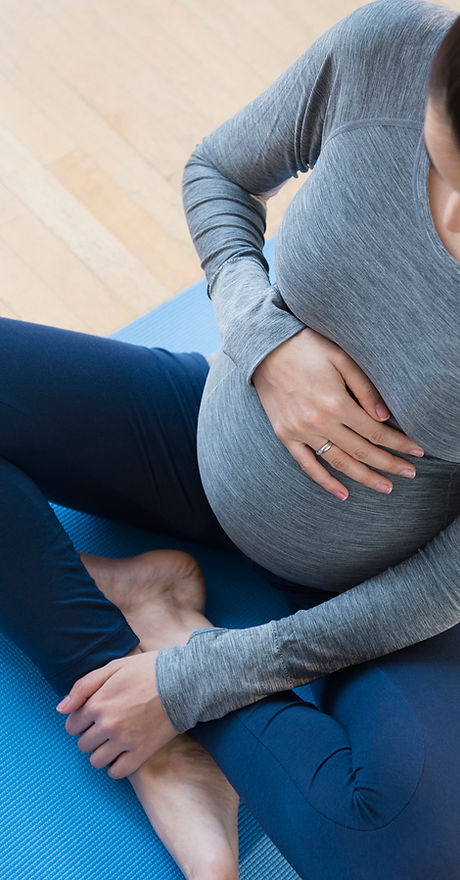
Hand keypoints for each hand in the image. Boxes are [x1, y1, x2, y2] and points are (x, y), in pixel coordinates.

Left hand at [56, 651, 177, 778]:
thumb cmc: (148, 670)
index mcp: (98, 703)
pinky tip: (123, 753)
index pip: (72, 725)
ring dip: (101, 752)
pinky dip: (116, 766)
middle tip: (106, 725)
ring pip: (96, 761)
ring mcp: (124, 741)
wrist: (184, 682)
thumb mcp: (113, 667)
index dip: (80, 720)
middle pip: (83, 745)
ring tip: (114, 740)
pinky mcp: (141, 753)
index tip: (93, 715)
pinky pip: (116, 772)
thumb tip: (61, 709)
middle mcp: (107, 725)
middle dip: (90, 736)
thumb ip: (83, 687)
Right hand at [252, 327, 423, 499]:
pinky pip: (307, 465)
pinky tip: (343, 494)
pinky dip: (325, 481)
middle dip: (389, 464)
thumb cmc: (307, 347)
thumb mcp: (342, 358)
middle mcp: (318, 422)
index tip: (416, 451)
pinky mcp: (284, 435)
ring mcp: (300, 431)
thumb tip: (384, 418)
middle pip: (362, 451)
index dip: (399, 444)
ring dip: (364, 477)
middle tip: (410, 473)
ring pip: (338, 462)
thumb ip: (364, 388)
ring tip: (386, 487)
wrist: (264, 346)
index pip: (375, 432)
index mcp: (336, 402)